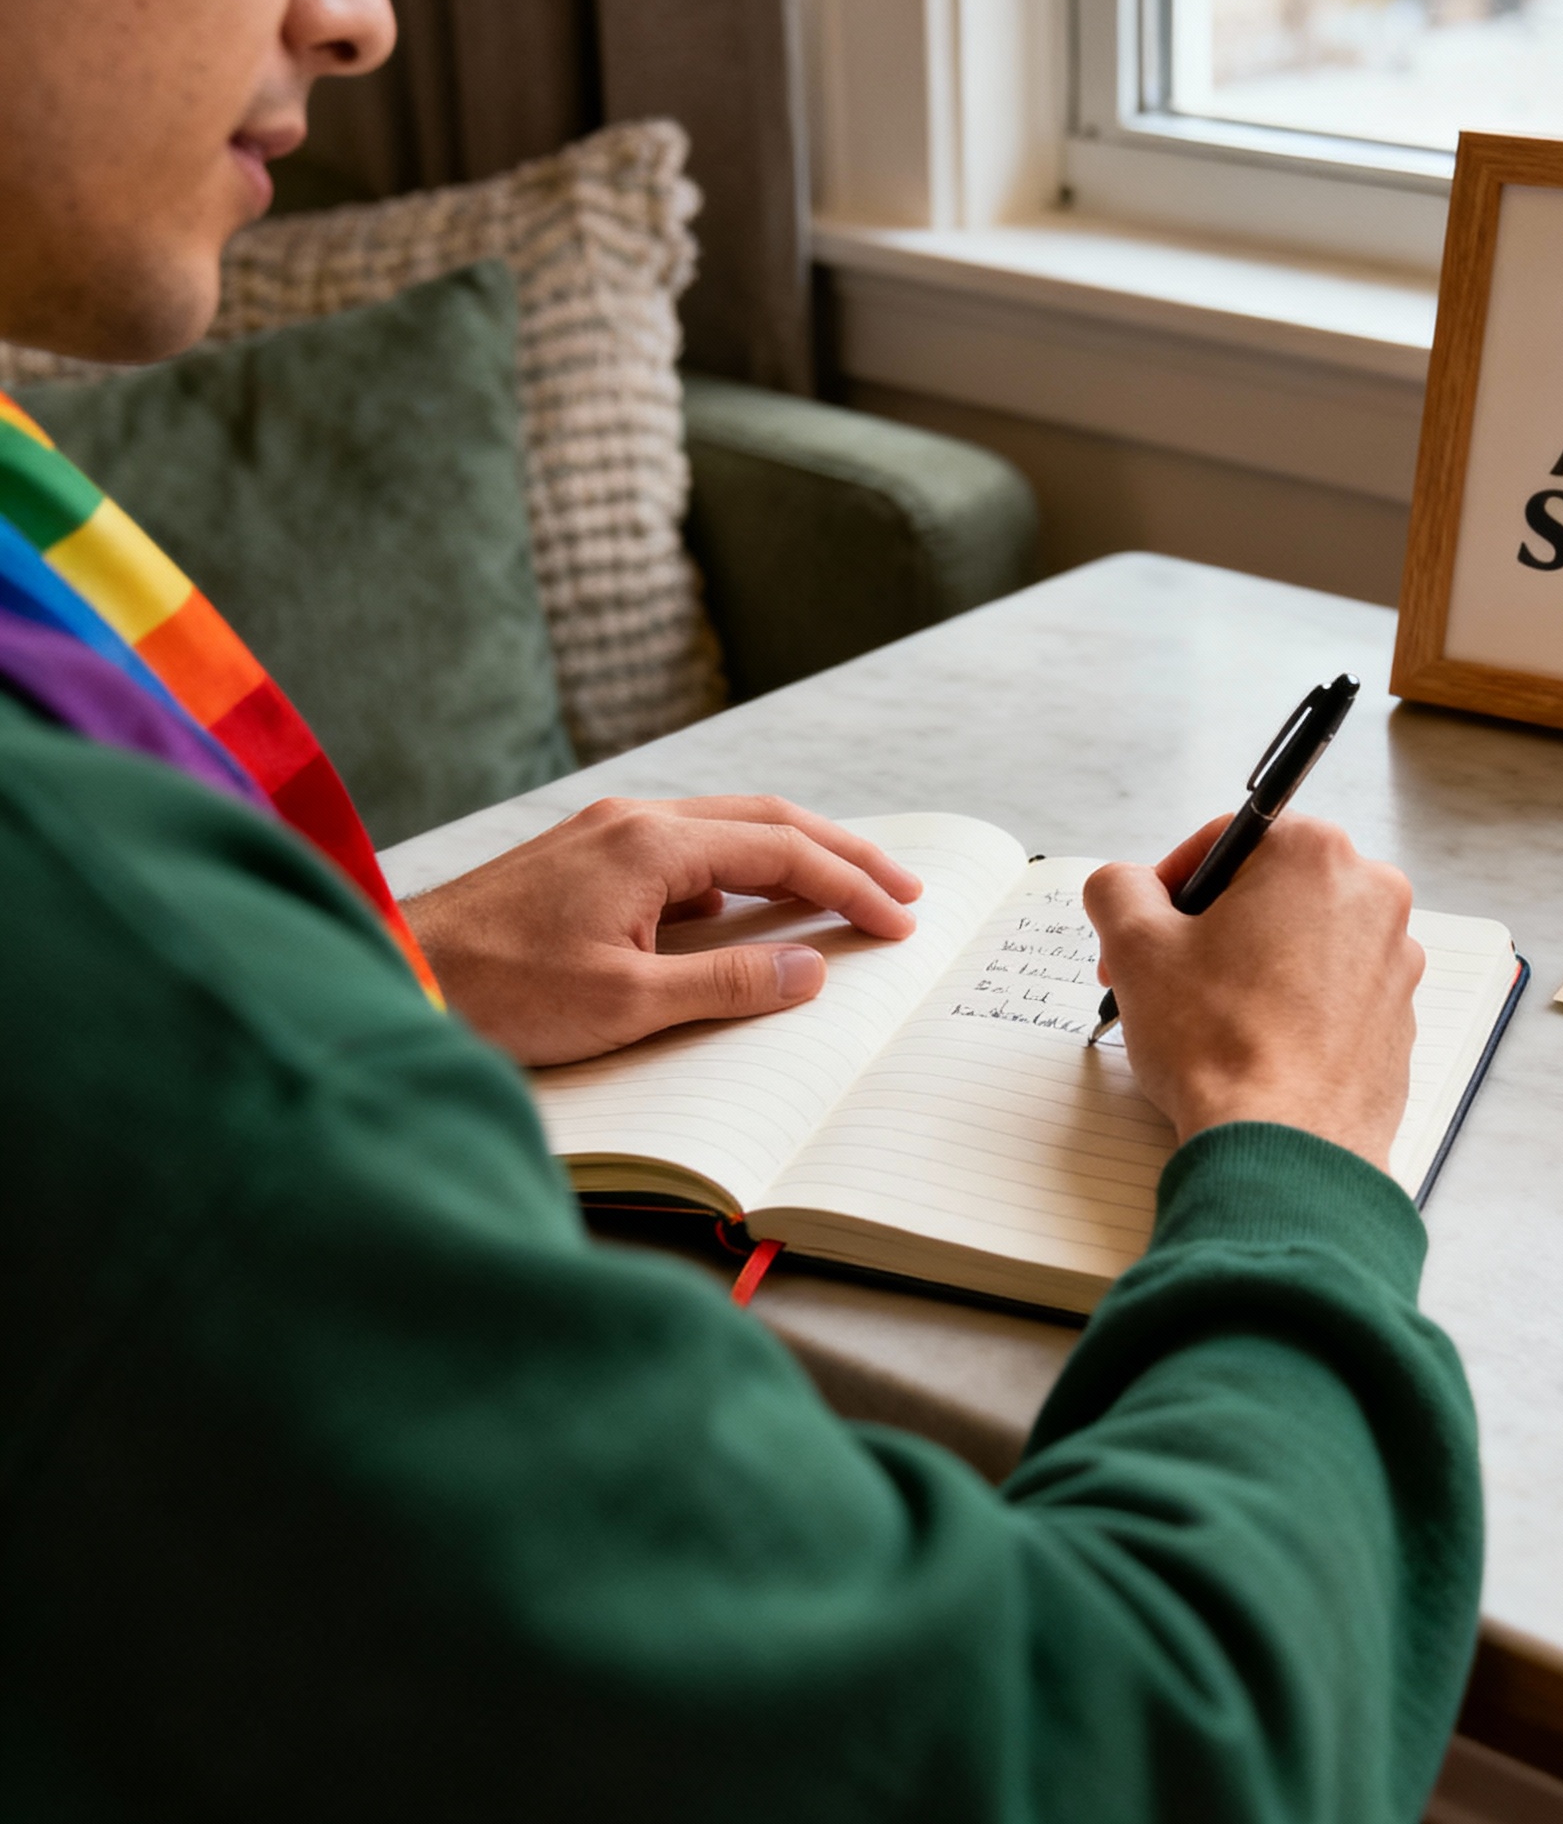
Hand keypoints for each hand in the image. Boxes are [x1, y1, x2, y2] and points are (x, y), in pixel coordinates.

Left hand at [404, 796, 922, 1065]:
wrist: (397, 970)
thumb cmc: (499, 993)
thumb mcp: (626, 1003)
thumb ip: (728, 986)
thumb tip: (810, 971)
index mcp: (652, 844)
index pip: (782, 851)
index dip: (851, 884)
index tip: (902, 918)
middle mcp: (633, 821)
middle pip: (766, 820)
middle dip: (843, 852)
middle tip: (904, 887)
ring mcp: (605, 835)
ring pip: (726, 830)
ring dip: (793, 858)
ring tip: (846, 890)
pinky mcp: (584, 861)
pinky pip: (686, 853)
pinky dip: (740, 873)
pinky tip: (747, 912)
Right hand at [1083, 817, 1422, 1170]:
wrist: (1284, 1149)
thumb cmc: (1219, 1045)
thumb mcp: (1136, 947)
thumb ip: (1117, 889)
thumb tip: (1124, 885)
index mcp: (1314, 855)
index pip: (1223, 841)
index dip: (1168, 885)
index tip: (1145, 927)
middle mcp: (1372, 896)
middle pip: (1265, 891)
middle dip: (1208, 929)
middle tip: (1163, 977)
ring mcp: (1394, 962)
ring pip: (1299, 943)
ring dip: (1247, 968)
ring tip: (1204, 1021)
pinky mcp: (1398, 1020)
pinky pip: (1329, 995)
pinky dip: (1288, 1010)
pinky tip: (1249, 1049)